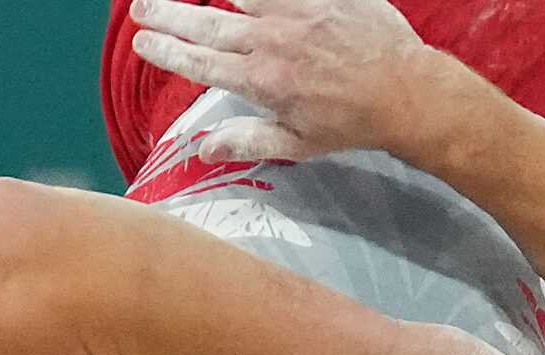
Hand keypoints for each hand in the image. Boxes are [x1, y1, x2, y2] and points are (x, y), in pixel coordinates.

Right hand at [128, 0, 429, 163]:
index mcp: (258, 81)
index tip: (142, 41)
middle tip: (141, 7)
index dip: (165, 50)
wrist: (403, 90)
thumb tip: (203, 150)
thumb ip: (246, 140)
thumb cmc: (350, 122)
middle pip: (206, 24)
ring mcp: (296, 12)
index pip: (197, 61)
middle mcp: (270, 42)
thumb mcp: (295, 143)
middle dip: (168, 14)